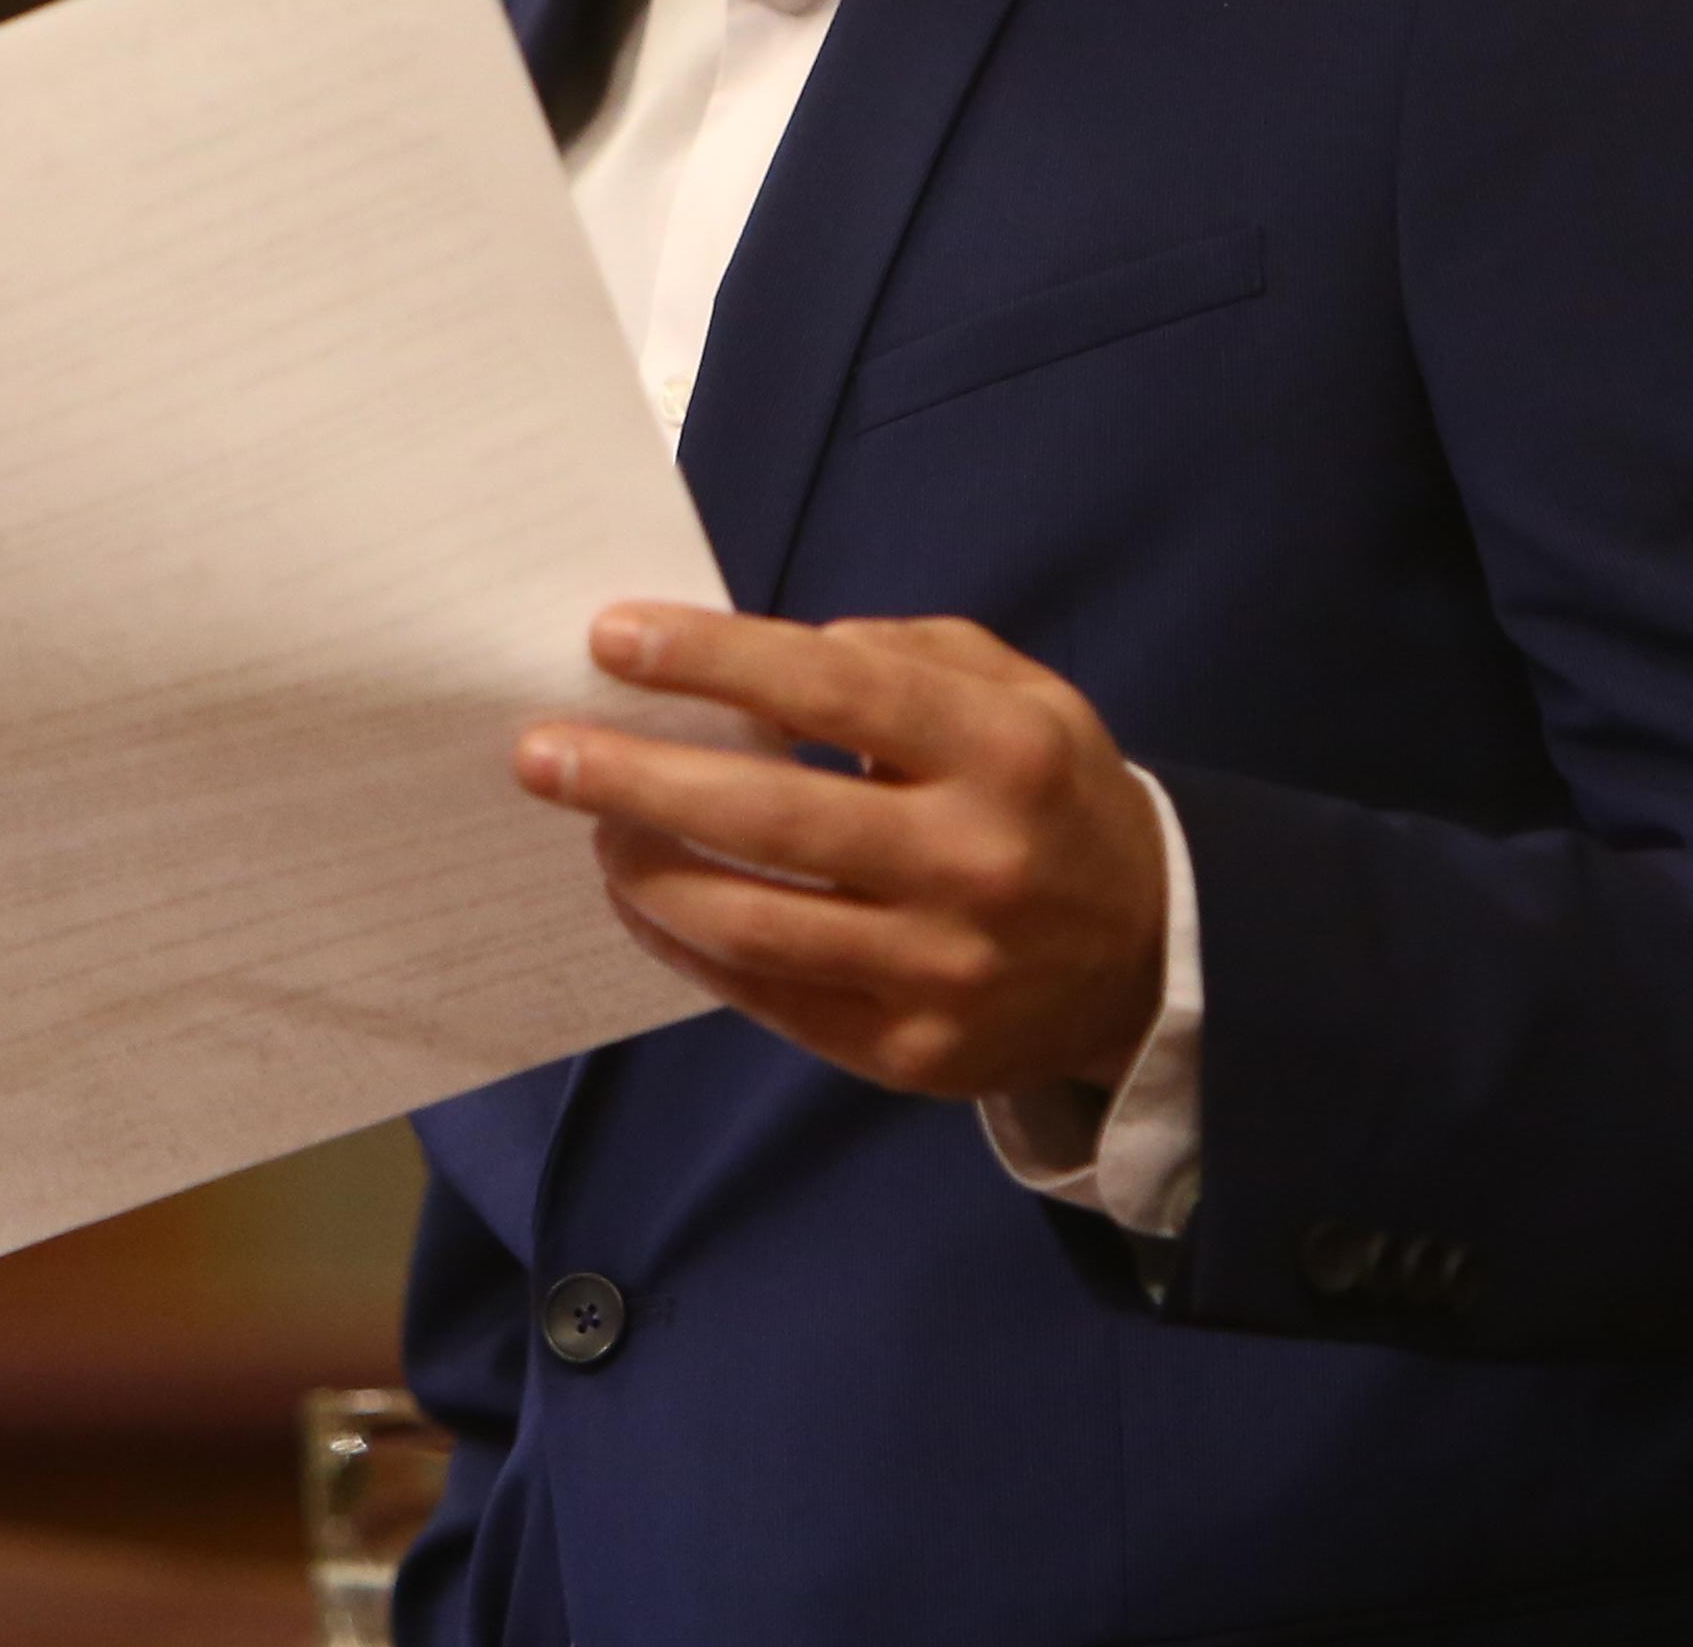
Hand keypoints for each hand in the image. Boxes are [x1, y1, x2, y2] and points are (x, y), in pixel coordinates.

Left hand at [513, 604, 1166, 1103]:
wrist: (1152, 956)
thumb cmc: (1052, 798)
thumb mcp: (1020, 693)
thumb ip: (904, 656)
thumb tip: (769, 653)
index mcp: (1001, 753)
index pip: (832, 692)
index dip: (712, 660)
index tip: (610, 638)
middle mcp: (972, 863)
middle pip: (770, 818)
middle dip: (635, 779)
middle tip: (540, 752)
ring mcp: (940, 971)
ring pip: (753, 926)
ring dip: (646, 872)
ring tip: (588, 828)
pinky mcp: (911, 1054)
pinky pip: (769, 1000)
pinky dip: (688, 948)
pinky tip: (642, 901)